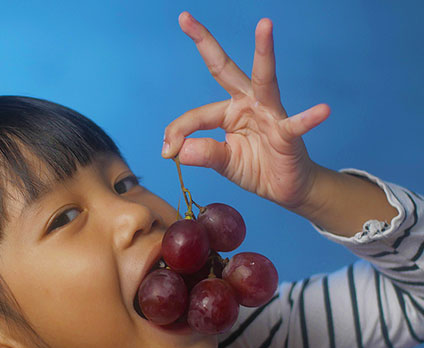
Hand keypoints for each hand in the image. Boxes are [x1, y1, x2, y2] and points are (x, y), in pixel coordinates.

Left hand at [162, 12, 330, 211]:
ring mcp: (270, 114)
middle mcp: (248, 104)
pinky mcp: (288, 133)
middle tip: (185, 18)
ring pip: (264, 80)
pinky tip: (323, 110)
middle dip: (205, 43)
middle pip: (224, 69)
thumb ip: (203, 154)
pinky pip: (296, 125)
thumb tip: (178, 151)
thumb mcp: (223, 163)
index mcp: (228, 111)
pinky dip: (309, 118)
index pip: (196, 115)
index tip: (166, 150)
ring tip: (264, 25)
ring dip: (264, 52)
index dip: (178, 131)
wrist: (285, 187)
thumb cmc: (256, 167)